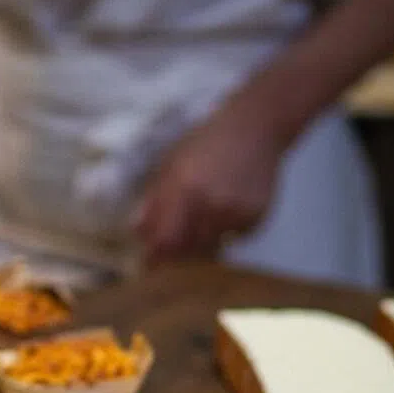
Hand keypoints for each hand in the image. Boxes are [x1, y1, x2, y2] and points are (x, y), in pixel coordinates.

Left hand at [135, 101, 285, 262]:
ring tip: (206, 209)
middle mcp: (211, 206)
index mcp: (185, 189)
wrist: (255, 127)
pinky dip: (225, 230)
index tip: (148, 264)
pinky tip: (228, 204)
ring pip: (209, 246)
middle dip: (177, 249)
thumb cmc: (207, 142)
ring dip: (201, 238)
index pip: (165, 240)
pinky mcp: (255, 219)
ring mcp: (235, 214)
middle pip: (187, 249)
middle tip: (176, 236)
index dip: (155, 257)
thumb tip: (138, 232)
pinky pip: (232, 238)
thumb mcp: (173, 164)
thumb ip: (155, 200)